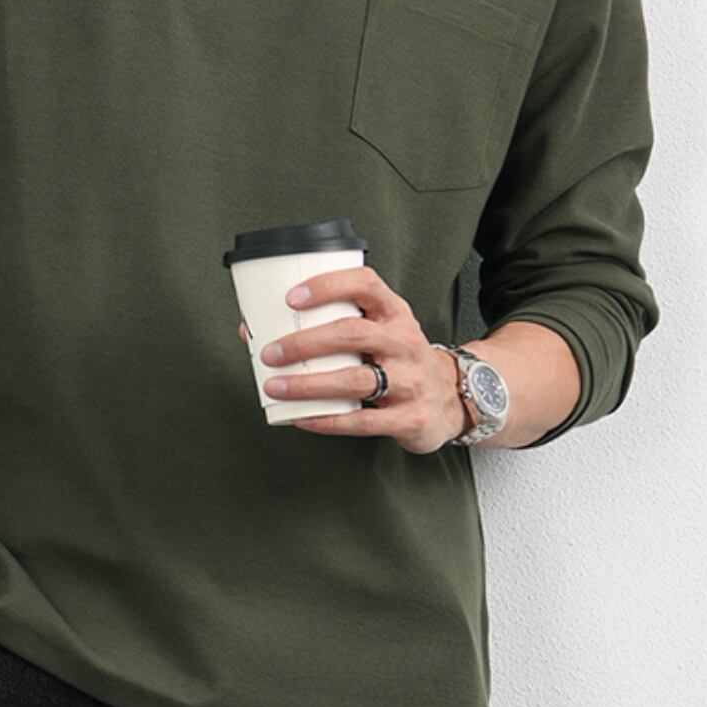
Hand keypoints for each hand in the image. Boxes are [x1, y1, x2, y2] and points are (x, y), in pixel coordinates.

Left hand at [239, 265, 471, 454]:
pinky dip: (327, 420)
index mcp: (394, 313)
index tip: (291, 298)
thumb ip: (328, 326)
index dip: (327, 286)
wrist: (451, 398)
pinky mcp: (410, 417)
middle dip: (305, 342)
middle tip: (271, 352)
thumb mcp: (377, 331)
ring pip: (356, 380)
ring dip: (309, 384)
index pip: (365, 285)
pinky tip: (302, 418)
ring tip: (276, 386)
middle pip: (353, 334)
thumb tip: (255, 329)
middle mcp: (404, 341)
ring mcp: (410, 380)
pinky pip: (363, 421)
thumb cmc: (397, 359)